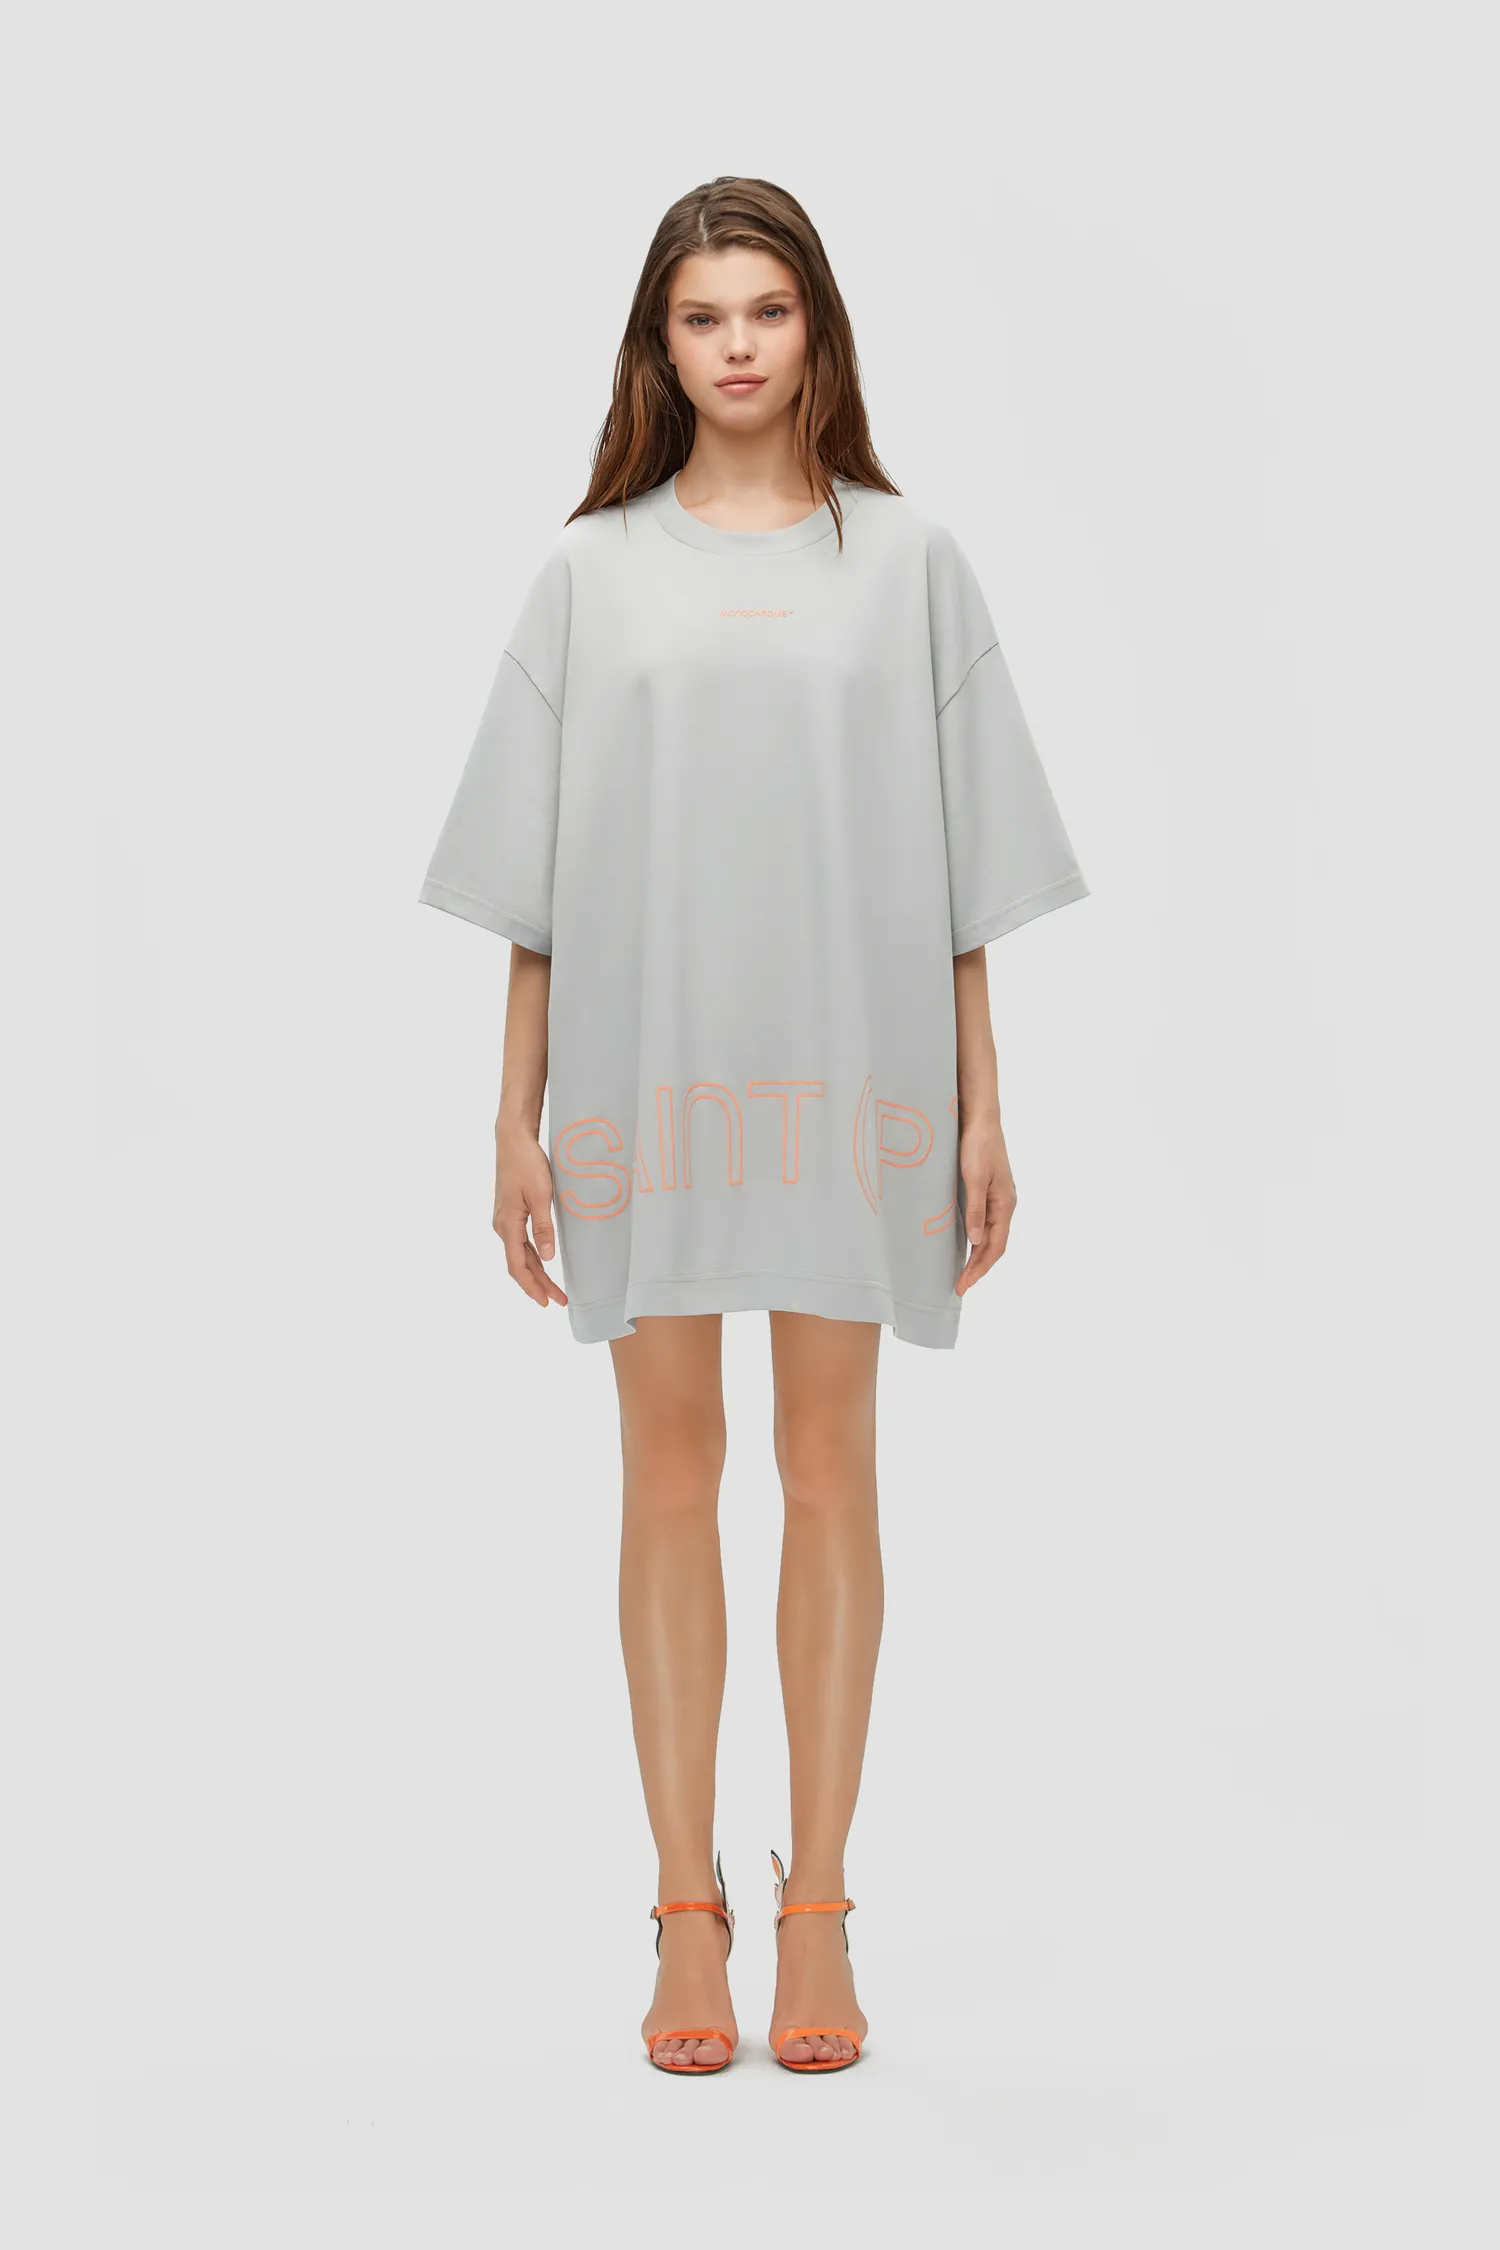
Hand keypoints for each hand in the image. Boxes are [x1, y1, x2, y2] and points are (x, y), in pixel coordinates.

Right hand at [493, 1124, 567, 1308]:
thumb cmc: (526, 1163)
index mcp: (507, 1224)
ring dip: (536, 1272)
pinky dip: (532, 1257)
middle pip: (519, 1264)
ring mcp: (505, 1220)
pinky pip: (520, 1242)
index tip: (545, 1302)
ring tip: (554, 1289)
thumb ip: (544, 1227)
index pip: (517, 1265)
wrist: (512, 1140)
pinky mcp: (510, 1213)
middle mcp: (502, 1226)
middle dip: (538, 1284)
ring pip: (520, 1254)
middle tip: (559, 1300)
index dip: (531, 1286)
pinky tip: (543, 1263)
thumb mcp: (540, 1195)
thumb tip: (548, 1257)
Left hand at [954, 1113, 1016, 1295]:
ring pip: (990, 1236)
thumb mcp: (974, 1178)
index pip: (995, 1246)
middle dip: (978, 1268)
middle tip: (960, 1287)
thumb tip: (977, 1241)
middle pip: (994, 1245)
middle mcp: (1004, 1205)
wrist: (980, 1119)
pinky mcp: (987, 1192)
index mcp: (1005, 1204)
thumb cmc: (978, 1145)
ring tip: (962, 1274)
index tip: (964, 1284)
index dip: (980, 1268)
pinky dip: (976, 1240)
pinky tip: (965, 1246)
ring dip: (977, 1257)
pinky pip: (984, 1224)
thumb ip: (976, 1210)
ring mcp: (997, 1199)